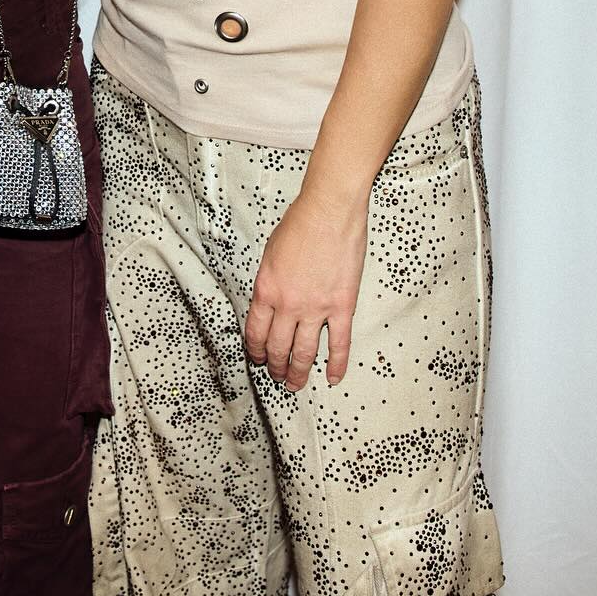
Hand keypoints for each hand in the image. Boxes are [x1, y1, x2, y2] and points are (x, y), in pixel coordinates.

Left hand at [243, 185, 368, 389]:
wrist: (328, 211)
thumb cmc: (300, 224)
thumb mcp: (270, 252)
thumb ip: (270, 281)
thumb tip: (271, 300)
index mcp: (266, 289)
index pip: (255, 332)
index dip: (255, 350)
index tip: (257, 359)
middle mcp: (288, 304)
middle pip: (278, 347)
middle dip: (275, 366)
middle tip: (276, 376)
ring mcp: (316, 308)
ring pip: (304, 353)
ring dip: (298, 373)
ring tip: (296, 384)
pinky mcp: (341, 307)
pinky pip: (339, 344)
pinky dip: (336, 364)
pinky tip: (333, 377)